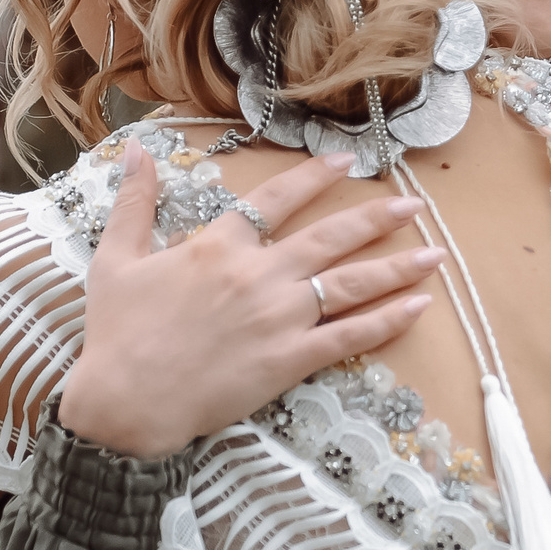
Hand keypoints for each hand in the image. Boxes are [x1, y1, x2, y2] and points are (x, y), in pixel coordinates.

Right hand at [58, 147, 438, 458]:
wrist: (124, 402)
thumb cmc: (117, 333)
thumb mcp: (116, 258)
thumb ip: (134, 200)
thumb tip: (137, 147)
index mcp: (218, 246)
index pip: (277, 199)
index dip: (314, 178)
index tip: (346, 161)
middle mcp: (258, 275)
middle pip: (329, 238)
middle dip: (375, 216)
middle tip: (412, 203)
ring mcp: (278, 318)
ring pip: (350, 284)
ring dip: (396, 266)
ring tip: (434, 254)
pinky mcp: (288, 361)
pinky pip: (348, 337)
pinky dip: (386, 321)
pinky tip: (416, 308)